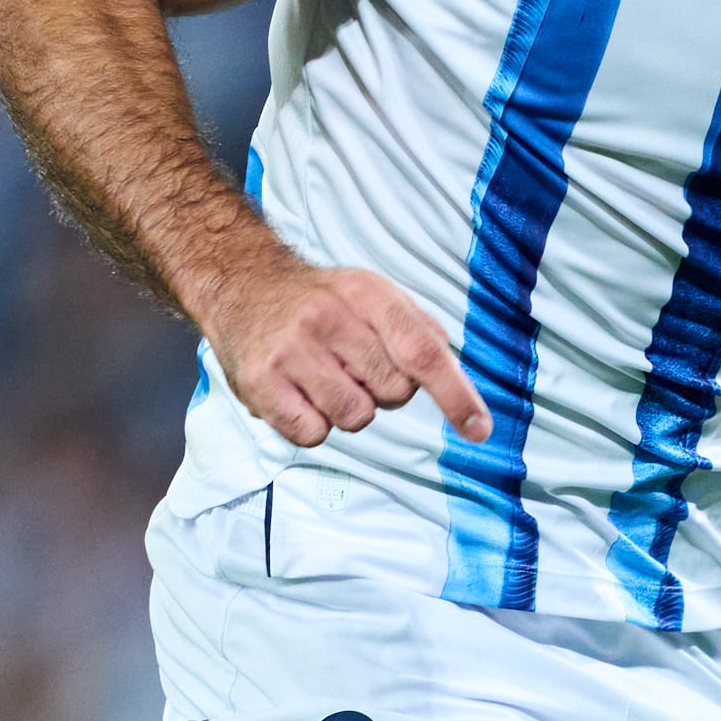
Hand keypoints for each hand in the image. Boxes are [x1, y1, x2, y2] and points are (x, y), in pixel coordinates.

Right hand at [202, 253, 491, 449]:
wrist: (242, 286)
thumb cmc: (320, 300)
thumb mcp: (372, 293)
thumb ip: (417, 328)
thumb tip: (453, 370)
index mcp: (366, 294)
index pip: (421, 350)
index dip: (455, 394)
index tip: (479, 429)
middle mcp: (327, 318)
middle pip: (393, 392)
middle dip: (384, 390)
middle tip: (355, 367)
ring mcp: (290, 351)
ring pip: (355, 417)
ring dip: (348, 408)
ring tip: (325, 378)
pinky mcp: (260, 384)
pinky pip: (314, 434)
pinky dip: (314, 424)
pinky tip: (300, 395)